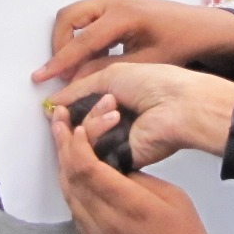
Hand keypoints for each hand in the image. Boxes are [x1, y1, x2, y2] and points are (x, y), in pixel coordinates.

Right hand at [33, 0, 233, 84]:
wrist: (203, 27)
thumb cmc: (181, 44)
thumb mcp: (145, 62)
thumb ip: (108, 69)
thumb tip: (76, 79)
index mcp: (123, 15)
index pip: (82, 40)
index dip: (60, 61)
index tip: (42, 76)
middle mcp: (114, 0)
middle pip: (69, 18)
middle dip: (59, 44)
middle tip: (61, 72)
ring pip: (75, 15)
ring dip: (70, 39)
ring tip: (76, 66)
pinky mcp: (117, 2)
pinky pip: (88, 15)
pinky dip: (83, 34)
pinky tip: (94, 56)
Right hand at [50, 64, 233, 166]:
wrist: (179, 105)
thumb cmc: (157, 84)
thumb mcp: (110, 76)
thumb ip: (79, 89)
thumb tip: (54, 100)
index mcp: (112, 100)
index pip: (76, 107)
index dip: (64, 105)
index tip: (54, 103)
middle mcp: (111, 122)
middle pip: (74, 125)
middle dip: (75, 112)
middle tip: (87, 105)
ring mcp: (113, 141)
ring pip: (79, 137)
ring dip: (92, 119)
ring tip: (115, 110)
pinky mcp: (116, 158)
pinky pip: (90, 150)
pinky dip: (96, 131)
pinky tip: (113, 120)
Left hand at [50, 105, 227, 233]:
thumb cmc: (186, 233)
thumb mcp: (169, 195)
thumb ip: (136, 177)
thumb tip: (110, 162)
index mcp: (130, 205)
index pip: (89, 169)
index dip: (78, 144)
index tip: (77, 124)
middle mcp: (106, 222)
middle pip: (72, 179)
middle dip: (63, 147)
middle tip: (57, 121)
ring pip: (68, 195)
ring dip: (63, 166)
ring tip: (62, 141)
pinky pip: (75, 212)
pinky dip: (71, 188)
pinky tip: (73, 173)